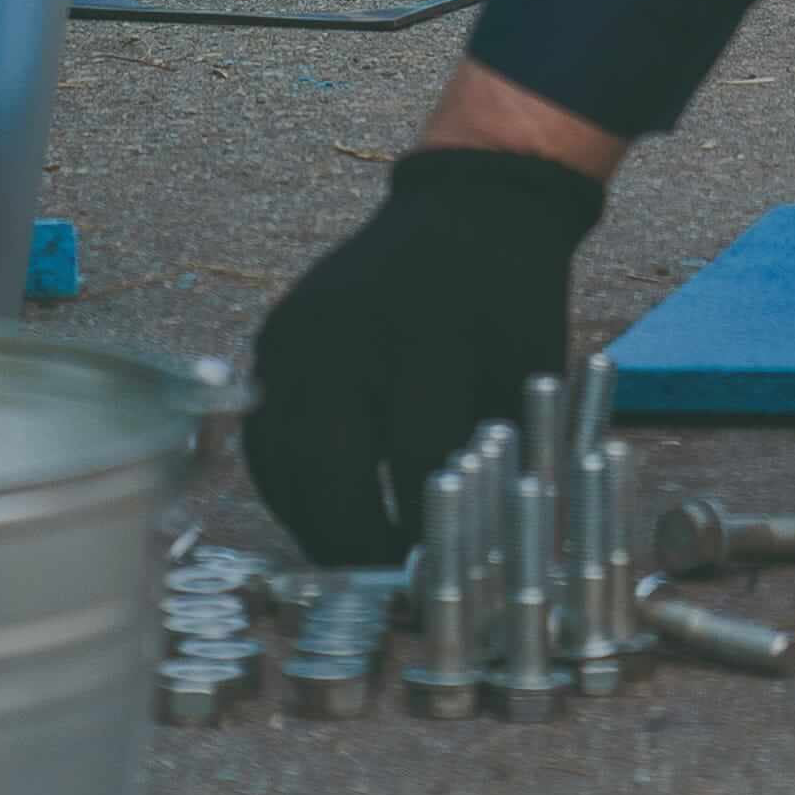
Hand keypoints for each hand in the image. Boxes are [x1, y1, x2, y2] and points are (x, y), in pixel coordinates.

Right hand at [244, 146, 603, 559]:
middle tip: (388, 586)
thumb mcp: (532, 377)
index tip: (443, 575)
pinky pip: (262, 435)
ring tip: (356, 562)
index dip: (428, 532)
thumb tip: (493, 563)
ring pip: (283, 460)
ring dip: (313, 525)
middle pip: (330, 467)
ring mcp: (299, 330)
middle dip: (359, 543)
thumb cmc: (511, 303)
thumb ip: (506, 463)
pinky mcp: (272, 337)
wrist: (469, 207)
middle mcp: (349, 328)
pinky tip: (321, 516)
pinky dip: (285, 487)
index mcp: (429, 331)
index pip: (415, 460)